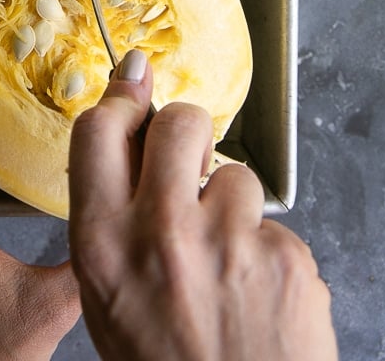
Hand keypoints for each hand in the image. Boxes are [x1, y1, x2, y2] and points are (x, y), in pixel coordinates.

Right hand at [68, 50, 337, 360]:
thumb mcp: (106, 295)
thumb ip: (111, 209)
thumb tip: (131, 125)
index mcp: (102, 244)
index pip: (99, 129)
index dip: (121, 101)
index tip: (133, 89)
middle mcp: (162, 233)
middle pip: (180, 121)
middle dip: (188, 132)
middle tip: (190, 166)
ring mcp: (229, 243)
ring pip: (236, 173)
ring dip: (231, 205)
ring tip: (224, 263)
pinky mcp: (285, 258)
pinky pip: (272, 225)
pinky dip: (265, 251)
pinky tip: (253, 292)